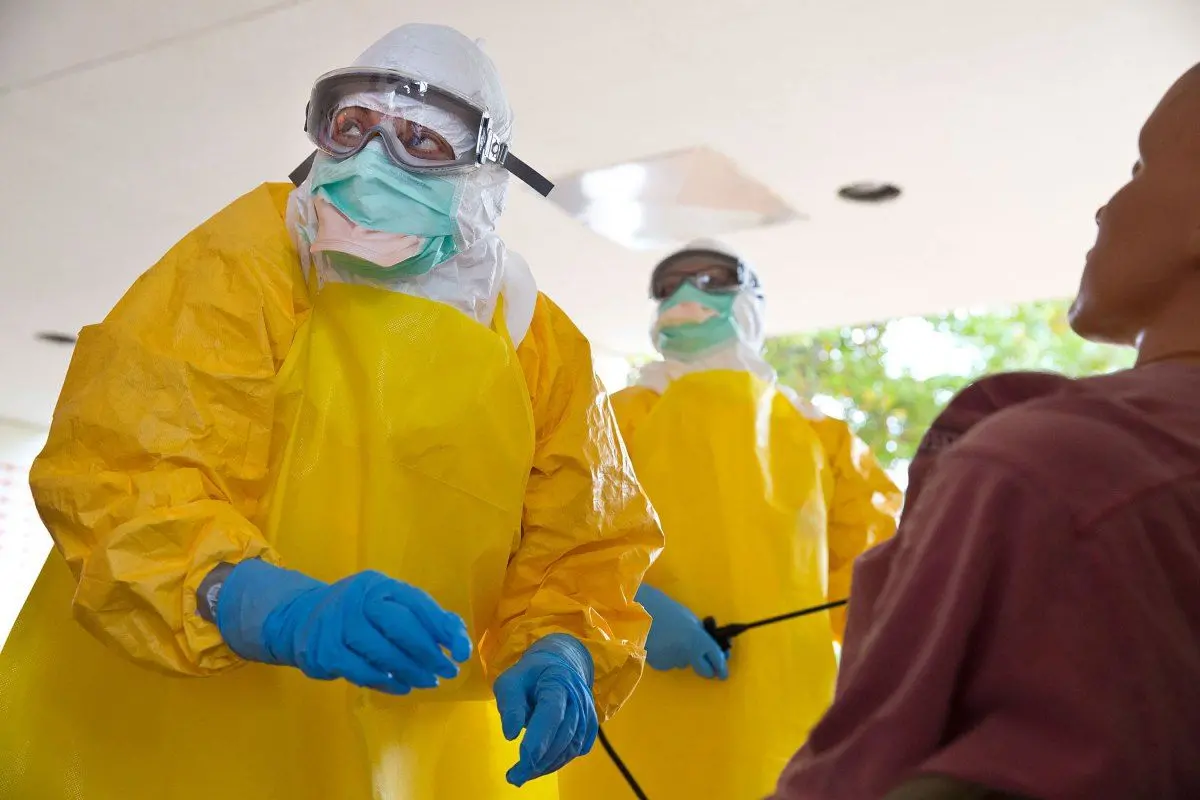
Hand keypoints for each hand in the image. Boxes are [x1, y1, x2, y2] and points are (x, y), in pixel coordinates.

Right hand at [216, 560, 471, 694]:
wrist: (300, 619)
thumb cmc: (359, 614)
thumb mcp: (388, 604)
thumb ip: (423, 617)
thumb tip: (458, 638)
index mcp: (379, 586)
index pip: (417, 604)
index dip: (442, 628)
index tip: (461, 651)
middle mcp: (358, 600)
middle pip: (401, 626)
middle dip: (429, 652)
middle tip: (447, 671)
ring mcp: (338, 625)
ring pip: (382, 652)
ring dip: (411, 671)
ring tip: (428, 681)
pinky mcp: (324, 651)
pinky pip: (362, 671)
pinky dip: (386, 682)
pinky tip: (401, 687)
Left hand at [493, 634, 597, 786]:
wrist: (560, 665)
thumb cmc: (530, 676)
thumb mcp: (510, 681)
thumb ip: (509, 704)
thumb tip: (510, 734)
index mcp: (558, 682)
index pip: (552, 713)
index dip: (539, 738)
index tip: (521, 758)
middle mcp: (578, 699)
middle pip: (563, 735)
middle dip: (539, 760)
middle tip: (515, 776)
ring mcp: (587, 713)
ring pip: (571, 747)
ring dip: (548, 765)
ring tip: (524, 774)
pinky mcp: (589, 726)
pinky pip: (576, 750)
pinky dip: (558, 762)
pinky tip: (540, 766)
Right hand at [637, 584, 728, 679]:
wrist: (635, 611)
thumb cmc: (664, 608)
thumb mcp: (688, 618)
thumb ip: (700, 634)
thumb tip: (710, 647)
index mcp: (697, 639)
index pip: (716, 658)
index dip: (721, 667)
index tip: (723, 673)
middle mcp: (687, 655)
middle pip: (703, 670)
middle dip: (704, 666)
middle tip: (700, 656)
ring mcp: (671, 662)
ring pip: (684, 663)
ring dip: (682, 655)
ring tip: (670, 637)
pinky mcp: (658, 665)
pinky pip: (670, 662)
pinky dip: (668, 655)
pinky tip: (659, 642)